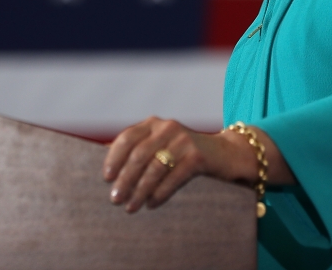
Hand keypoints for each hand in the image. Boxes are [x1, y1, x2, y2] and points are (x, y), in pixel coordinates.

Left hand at [102, 116, 254, 212]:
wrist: (225, 154)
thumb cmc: (185, 154)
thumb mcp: (161, 146)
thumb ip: (139, 151)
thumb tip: (110, 172)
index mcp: (153, 123)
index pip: (127, 137)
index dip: (114, 158)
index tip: (106, 178)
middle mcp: (167, 127)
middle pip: (139, 155)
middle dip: (125, 179)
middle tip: (115, 200)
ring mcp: (184, 140)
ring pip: (155, 167)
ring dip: (140, 190)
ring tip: (131, 207)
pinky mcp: (198, 156)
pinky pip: (173, 177)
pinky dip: (160, 193)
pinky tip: (152, 204)